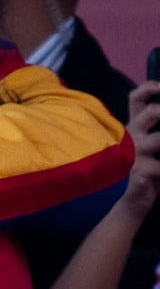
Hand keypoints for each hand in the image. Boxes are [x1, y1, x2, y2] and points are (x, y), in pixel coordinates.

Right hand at [121, 81, 159, 217]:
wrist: (131, 200)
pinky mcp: (139, 172)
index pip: (137, 98)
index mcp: (133, 126)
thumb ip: (155, 130)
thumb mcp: (148, 146)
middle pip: (151, 112)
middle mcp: (131, 135)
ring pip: (159, 139)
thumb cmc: (146, 168)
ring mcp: (134, 153)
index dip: (152, 88)